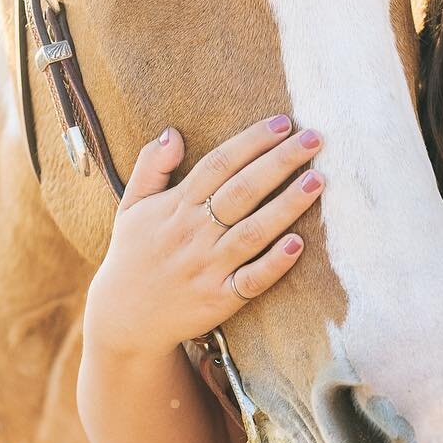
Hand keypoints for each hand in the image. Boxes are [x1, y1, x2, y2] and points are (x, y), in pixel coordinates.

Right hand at [83, 116, 325, 359]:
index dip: (252, 141)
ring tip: (317, 181)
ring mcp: (208, 267)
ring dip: (286, 205)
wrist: (124, 319)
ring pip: (253, 231)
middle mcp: (194, 233)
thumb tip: (171, 132)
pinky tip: (299, 244)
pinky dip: (274, 263)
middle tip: (314, 138)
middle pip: (242, 190)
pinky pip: (252, 280)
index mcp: (176, 206)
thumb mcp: (131, 206)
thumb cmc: (132, 256)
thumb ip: (150, 166)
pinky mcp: (220, 299)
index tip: (283, 123)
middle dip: (280, 161)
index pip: (219, 164)